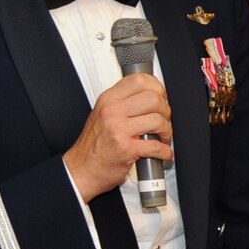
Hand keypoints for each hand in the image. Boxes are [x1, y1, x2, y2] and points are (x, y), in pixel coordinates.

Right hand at [62, 74, 172, 200]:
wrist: (82, 168)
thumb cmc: (94, 144)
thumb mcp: (102, 114)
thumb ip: (122, 103)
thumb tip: (151, 96)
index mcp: (108, 100)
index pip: (139, 80)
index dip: (157, 88)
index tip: (161, 97)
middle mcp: (112, 111)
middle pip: (153, 98)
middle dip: (165, 110)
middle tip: (163, 120)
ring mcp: (118, 130)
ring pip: (158, 120)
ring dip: (167, 131)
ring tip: (163, 137)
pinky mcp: (126, 149)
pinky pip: (156, 146)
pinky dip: (165, 152)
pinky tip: (163, 153)